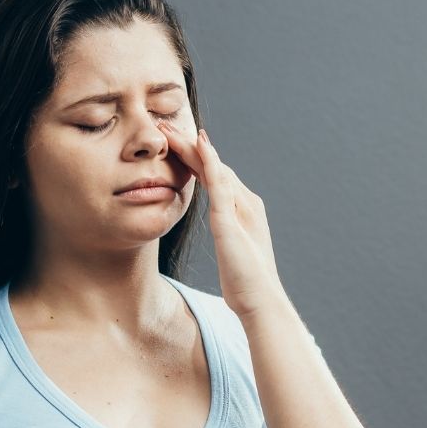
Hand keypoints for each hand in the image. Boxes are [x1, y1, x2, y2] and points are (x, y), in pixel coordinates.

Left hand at [158, 120, 286, 318]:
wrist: (261, 300)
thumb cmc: (246, 283)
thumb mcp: (232, 253)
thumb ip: (227, 236)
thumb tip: (222, 231)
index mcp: (243, 211)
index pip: (216, 177)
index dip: (195, 159)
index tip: (176, 145)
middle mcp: (245, 203)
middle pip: (214, 166)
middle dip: (189, 146)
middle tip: (165, 127)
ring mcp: (239, 208)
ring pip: (214, 167)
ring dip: (193, 146)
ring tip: (171, 130)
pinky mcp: (230, 218)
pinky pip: (219, 182)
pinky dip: (209, 161)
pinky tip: (198, 145)